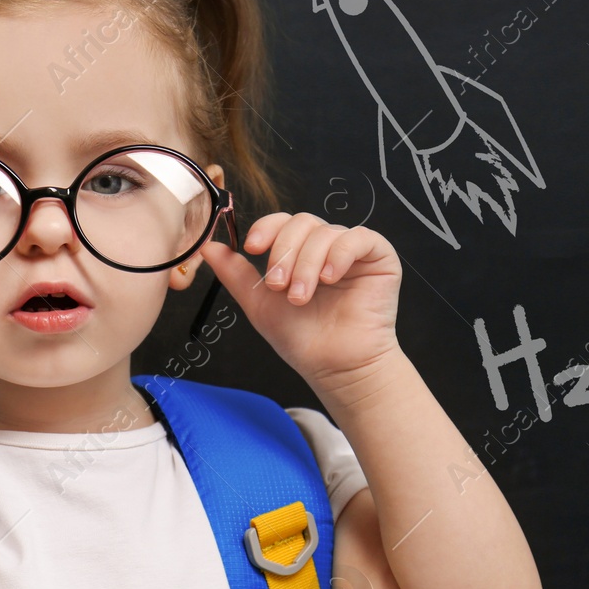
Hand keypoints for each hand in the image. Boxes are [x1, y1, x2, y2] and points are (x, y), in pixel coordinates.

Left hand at [197, 211, 401, 384]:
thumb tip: (208, 247)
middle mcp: (325, 246)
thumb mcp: (259, 303)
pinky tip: (330, 278)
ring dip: (307, 264)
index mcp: (299, 252)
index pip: (281, 222)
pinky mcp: (379, 257)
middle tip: (279, 286)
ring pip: (325, 233)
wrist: (335, 366)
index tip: (252, 248)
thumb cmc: (302, 339)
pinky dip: (340, 254)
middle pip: (301, 222)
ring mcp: (352, 250)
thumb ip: (235, 274)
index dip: (266, 228)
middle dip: (285, 253)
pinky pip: (359, 238)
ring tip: (301, 296)